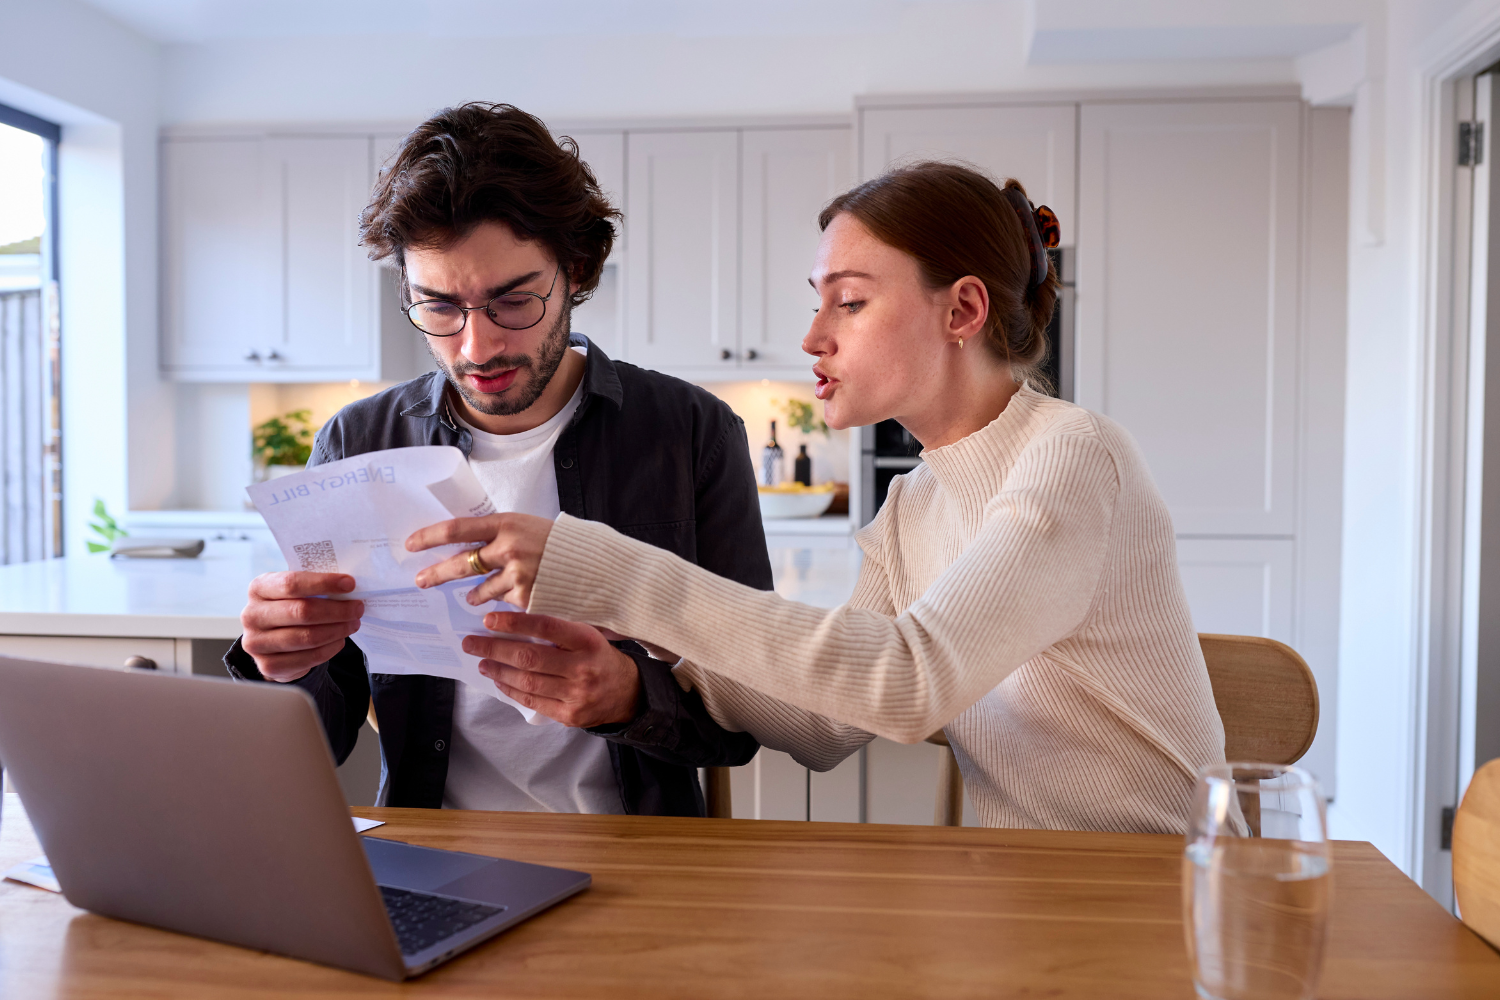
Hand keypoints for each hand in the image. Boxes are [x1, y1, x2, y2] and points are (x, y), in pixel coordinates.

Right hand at [240, 572, 363, 681]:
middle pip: (302, 611)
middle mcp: (251, 615)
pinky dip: (330, 648)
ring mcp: (256, 643)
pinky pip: (309, 658)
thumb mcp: (295, 592)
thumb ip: (314, 586)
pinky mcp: (268, 666)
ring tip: (353, 623)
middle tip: (357, 608)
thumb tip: (348, 586)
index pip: (292, 583)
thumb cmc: (289, 608)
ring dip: (337, 630)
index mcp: (258, 588)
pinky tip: (340, 640)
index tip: (350, 584)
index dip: (323, 583)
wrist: (273, 641)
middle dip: (337, 610)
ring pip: (308, 637)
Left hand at [407, 512, 552, 607]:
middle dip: (437, 574)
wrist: (592, 563)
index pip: (457, 529)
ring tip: (470, 597)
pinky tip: (511, 596)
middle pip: (461, 563)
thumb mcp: (525, 526)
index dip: (430, 536)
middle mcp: (508, 548)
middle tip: (421, 580)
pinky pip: (502, 602)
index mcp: (505, 524)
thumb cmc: (556, 542)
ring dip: (473, 595)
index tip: (412, 544)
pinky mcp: (525, 597)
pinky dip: (503, 601)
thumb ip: (497, 534)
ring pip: (480, 589)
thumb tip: (463, 544)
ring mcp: (517, 574)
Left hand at [464, 611, 640, 727]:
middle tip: (471, 643)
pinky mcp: (570, 716)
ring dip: (498, 671)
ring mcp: (576, 695)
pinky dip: (511, 690)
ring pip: (527, 682)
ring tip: (482, 662)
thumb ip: (558, 630)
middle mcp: (583, 668)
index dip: (515, 624)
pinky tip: (499, 680)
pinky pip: (532, 701)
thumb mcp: (588, 636)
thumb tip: (513, 622)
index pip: (546, 628)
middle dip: (494, 649)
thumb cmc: (600, 657)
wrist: (628, 693)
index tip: (489, 620)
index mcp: (588, 641)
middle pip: (530, 658)